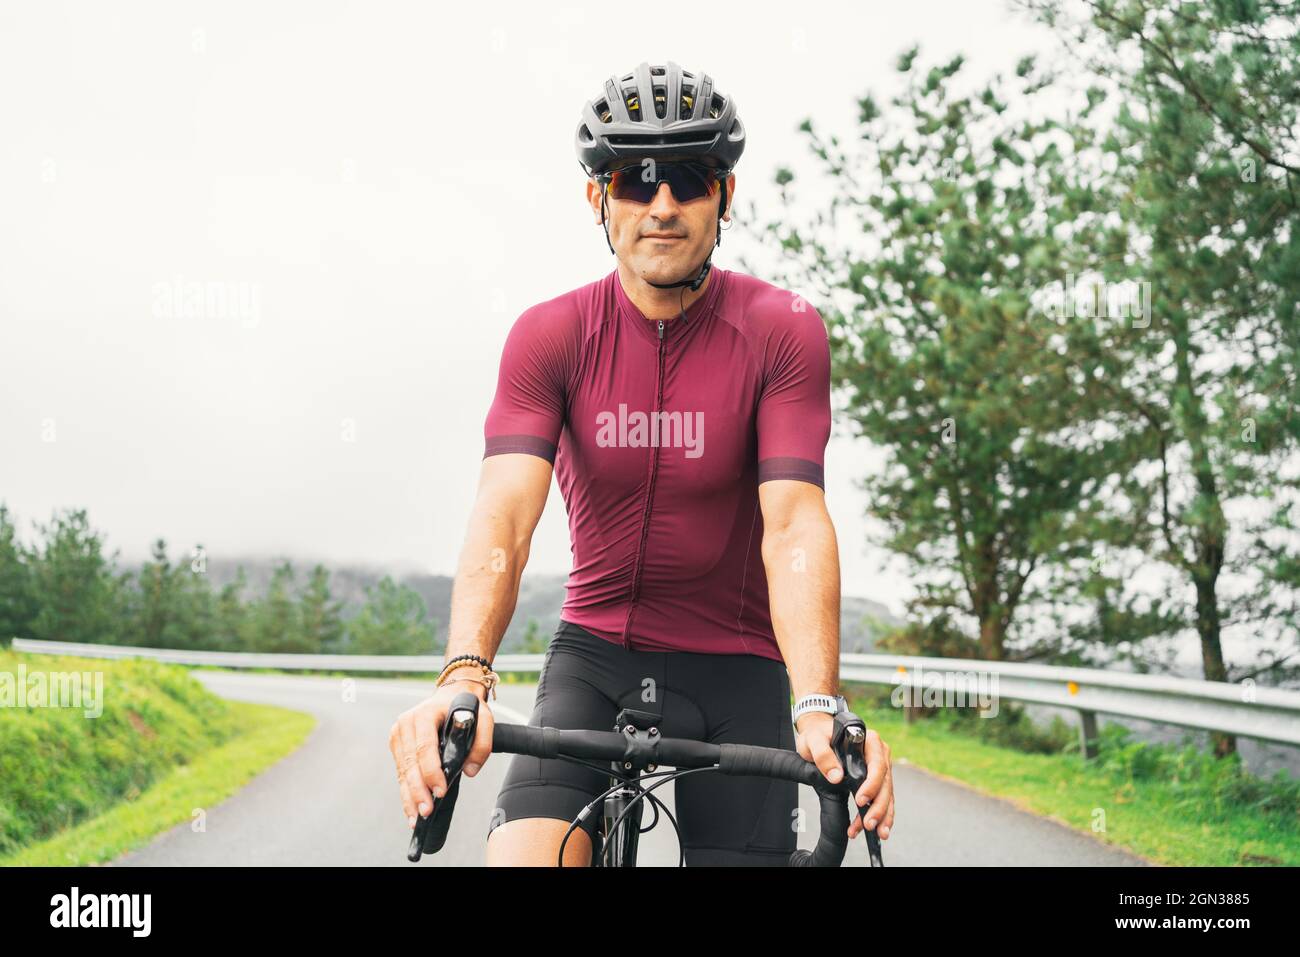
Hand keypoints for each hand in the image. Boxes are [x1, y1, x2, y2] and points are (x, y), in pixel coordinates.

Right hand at [388, 679, 493, 828]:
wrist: (451, 695)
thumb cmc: (466, 707)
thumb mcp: (484, 718)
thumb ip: (483, 743)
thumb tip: (470, 771)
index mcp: (424, 714)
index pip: (425, 747)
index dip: (431, 771)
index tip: (440, 791)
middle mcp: (406, 724)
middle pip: (410, 762)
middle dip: (418, 790)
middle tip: (427, 811)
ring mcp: (399, 735)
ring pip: (403, 771)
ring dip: (409, 796)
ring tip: (417, 817)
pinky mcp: (397, 746)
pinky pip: (401, 773)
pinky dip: (406, 792)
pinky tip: (411, 809)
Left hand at [795, 712, 894, 840]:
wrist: (819, 733)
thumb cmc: (818, 734)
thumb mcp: (814, 740)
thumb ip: (823, 755)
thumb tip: (836, 777)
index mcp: (869, 740)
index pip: (877, 764)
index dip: (872, 784)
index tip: (860, 800)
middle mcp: (879, 753)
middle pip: (885, 783)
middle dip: (879, 806)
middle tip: (869, 824)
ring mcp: (879, 766)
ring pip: (886, 794)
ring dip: (883, 815)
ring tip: (878, 833)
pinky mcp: (875, 778)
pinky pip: (880, 798)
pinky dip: (878, 814)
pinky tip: (874, 829)